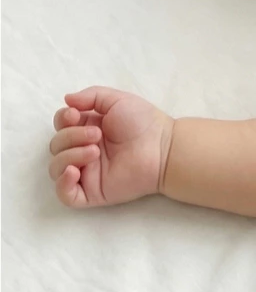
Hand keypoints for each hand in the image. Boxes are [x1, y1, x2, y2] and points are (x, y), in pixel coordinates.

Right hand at [49, 87, 173, 207]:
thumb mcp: (116, 100)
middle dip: (71, 136)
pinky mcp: (93, 192)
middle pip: (57, 145)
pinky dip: (63, 184)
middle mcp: (84, 150)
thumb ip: (90, 96)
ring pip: (56, 168)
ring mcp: (87, 172)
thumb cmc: (143, 122)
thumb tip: (66, 100)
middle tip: (97, 134)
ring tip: (95, 150)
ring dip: (69, 155)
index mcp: (87, 129)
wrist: (162, 147)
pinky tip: (74, 172)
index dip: (62, 119)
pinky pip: (66, 195)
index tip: (75, 115)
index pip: (60, 126)